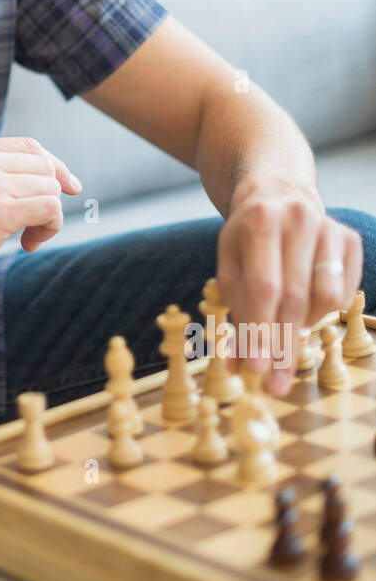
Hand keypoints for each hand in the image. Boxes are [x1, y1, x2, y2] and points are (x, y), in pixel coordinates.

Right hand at [0, 135, 81, 299]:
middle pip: (44, 166)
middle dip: (52, 195)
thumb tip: (54, 178)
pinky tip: (28, 244)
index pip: (30, 146)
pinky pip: (50, 209)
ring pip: (50, 188)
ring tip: (27, 238)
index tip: (69, 187)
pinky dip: (50, 228)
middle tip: (35, 225)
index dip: (55, 166)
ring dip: (48, 217)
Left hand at [215, 182, 362, 396]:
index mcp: (260, 220)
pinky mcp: (350, 238)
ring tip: (286, 327)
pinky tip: (306, 307)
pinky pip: (344, 293)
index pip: (263, 287)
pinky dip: (323, 312)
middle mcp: (298, 218)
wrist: (278, 195)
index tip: (256, 370)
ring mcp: (329, 227)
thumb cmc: (248, 240)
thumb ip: (235, 313)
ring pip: (325, 298)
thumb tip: (240, 368)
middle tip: (274, 385)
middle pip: (294, 297)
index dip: (260, 331)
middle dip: (283, 347)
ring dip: (304, 327)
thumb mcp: (230, 266)